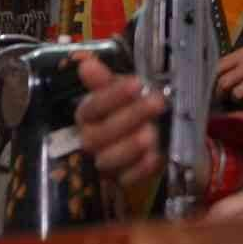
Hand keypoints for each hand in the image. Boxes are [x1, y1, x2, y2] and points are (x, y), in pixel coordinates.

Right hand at [74, 53, 165, 185]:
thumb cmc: (128, 109)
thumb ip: (104, 81)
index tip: (136, 83)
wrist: (145, 136)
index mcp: (87, 115)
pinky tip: (155, 156)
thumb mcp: (120, 91)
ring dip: (130, 146)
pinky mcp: (121, 179)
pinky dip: (140, 169)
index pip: (92, 107)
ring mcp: (105, 162)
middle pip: (99, 135)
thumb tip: (86, 64)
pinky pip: (127, 179)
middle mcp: (90, 139)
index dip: (112, 96)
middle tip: (156, 103)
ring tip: (151, 134)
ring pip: (109, 159)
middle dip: (130, 117)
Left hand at [216, 45, 242, 106]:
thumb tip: (213, 76)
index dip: (211, 79)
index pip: (218, 67)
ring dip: (234, 99)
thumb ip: (234, 61)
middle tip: (221, 96)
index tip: (210, 86)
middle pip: (224, 83)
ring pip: (236, 94)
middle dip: (220, 93)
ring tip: (238, 97)